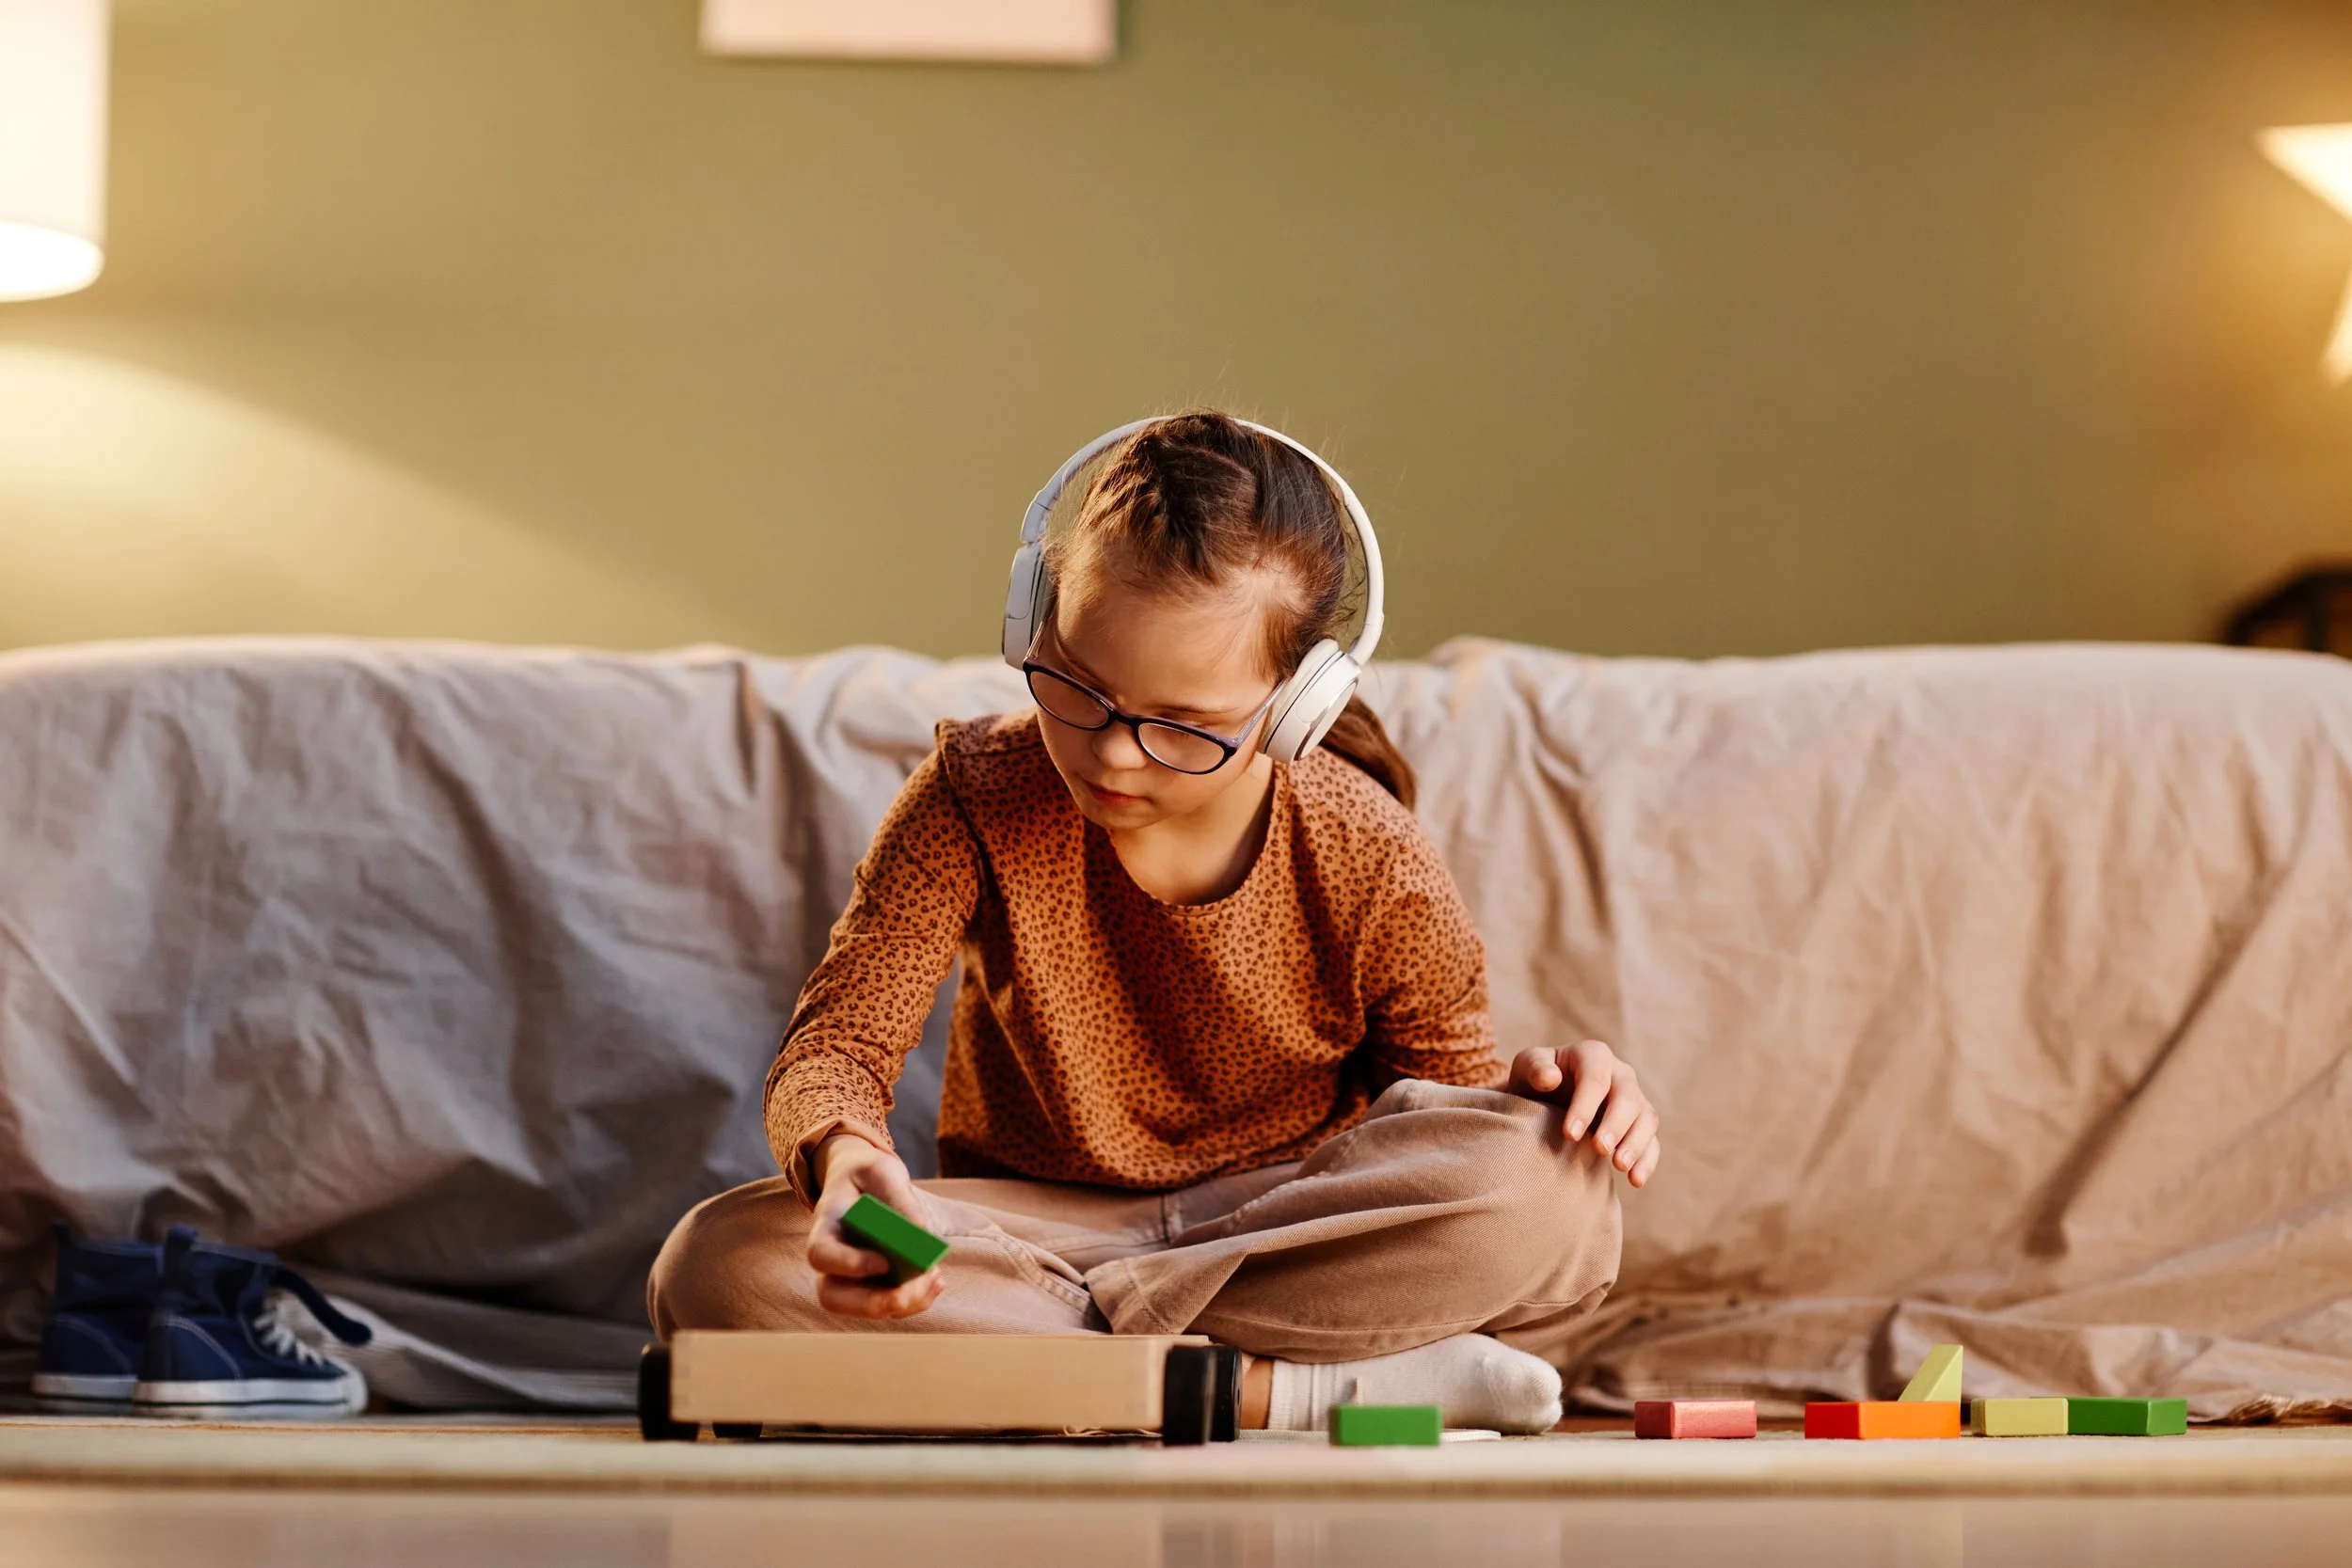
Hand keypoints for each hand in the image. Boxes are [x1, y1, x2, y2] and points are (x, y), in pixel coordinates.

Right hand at [806, 1132, 944, 1318]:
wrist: (862, 1182)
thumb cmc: (868, 1174)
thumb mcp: (881, 1170)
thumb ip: (898, 1195)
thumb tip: (922, 1230)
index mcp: (824, 1226)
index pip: (821, 1254)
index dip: (848, 1264)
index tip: (883, 1262)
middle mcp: (830, 1260)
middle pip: (832, 1297)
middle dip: (871, 1304)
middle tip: (904, 1296)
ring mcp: (848, 1277)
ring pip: (863, 1309)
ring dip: (901, 1304)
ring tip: (933, 1279)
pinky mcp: (872, 1284)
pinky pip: (888, 1305)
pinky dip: (915, 1299)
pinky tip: (936, 1280)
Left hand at [1508, 1040, 1661, 1187]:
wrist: (1545, 1098)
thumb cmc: (1536, 1080)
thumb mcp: (1527, 1067)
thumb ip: (1534, 1068)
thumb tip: (1550, 1078)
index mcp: (1594, 1055)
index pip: (1595, 1079)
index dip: (1584, 1106)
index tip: (1569, 1135)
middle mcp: (1620, 1074)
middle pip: (1628, 1097)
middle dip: (1615, 1125)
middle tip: (1600, 1149)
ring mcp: (1634, 1099)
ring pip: (1647, 1118)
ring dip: (1636, 1143)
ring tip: (1619, 1166)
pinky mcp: (1639, 1125)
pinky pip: (1652, 1141)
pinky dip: (1647, 1160)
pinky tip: (1635, 1179)